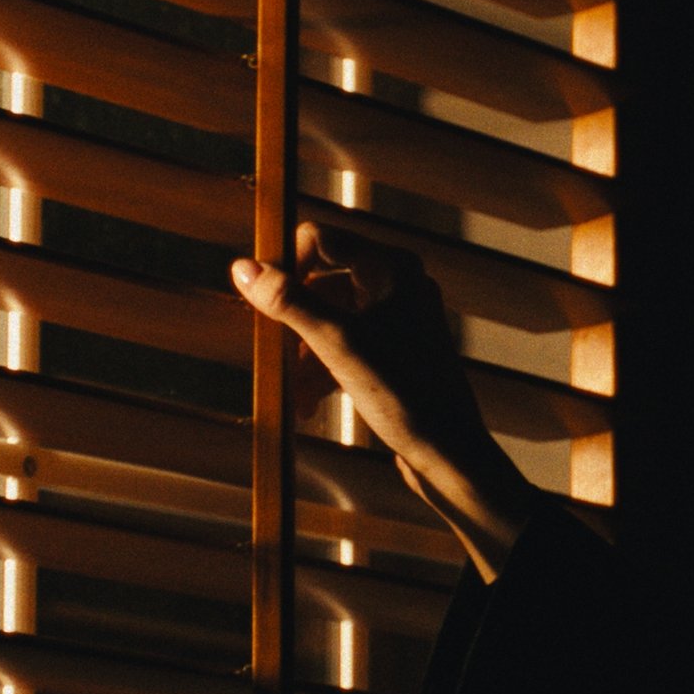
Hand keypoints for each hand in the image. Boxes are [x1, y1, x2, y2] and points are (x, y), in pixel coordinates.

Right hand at [232, 222, 534, 580]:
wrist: (450, 454)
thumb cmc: (407, 395)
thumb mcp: (339, 345)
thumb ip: (291, 303)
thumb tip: (243, 268)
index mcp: (393, 268)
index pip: (321, 239)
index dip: (286, 265)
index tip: (262, 303)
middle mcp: (399, 285)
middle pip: (322, 284)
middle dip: (294, 324)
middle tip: (272, 353)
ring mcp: (398, 319)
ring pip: (330, 321)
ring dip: (304, 355)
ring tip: (293, 394)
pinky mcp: (394, 353)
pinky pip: (346, 346)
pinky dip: (323, 369)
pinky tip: (308, 403)